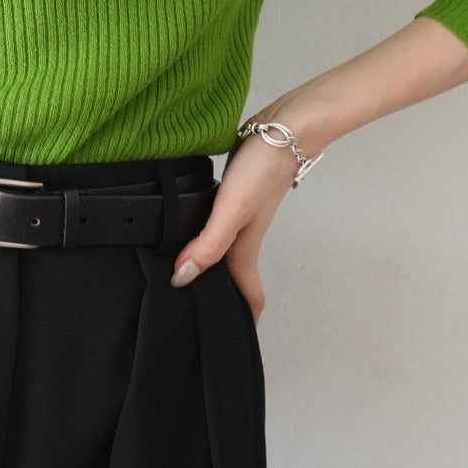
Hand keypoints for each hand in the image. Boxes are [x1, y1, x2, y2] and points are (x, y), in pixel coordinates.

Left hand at [169, 131, 297, 323]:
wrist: (285, 129)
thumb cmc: (263, 170)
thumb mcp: (233, 210)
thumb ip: (209, 244)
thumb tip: (182, 277)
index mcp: (244, 248)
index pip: (248, 294)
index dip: (242, 318)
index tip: (230, 339)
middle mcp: (242, 236)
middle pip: (233, 275)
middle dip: (223, 297)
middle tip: (198, 314)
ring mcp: (239, 215)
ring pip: (224, 250)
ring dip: (212, 266)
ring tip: (189, 279)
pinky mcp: (232, 195)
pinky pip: (218, 226)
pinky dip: (206, 237)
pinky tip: (190, 232)